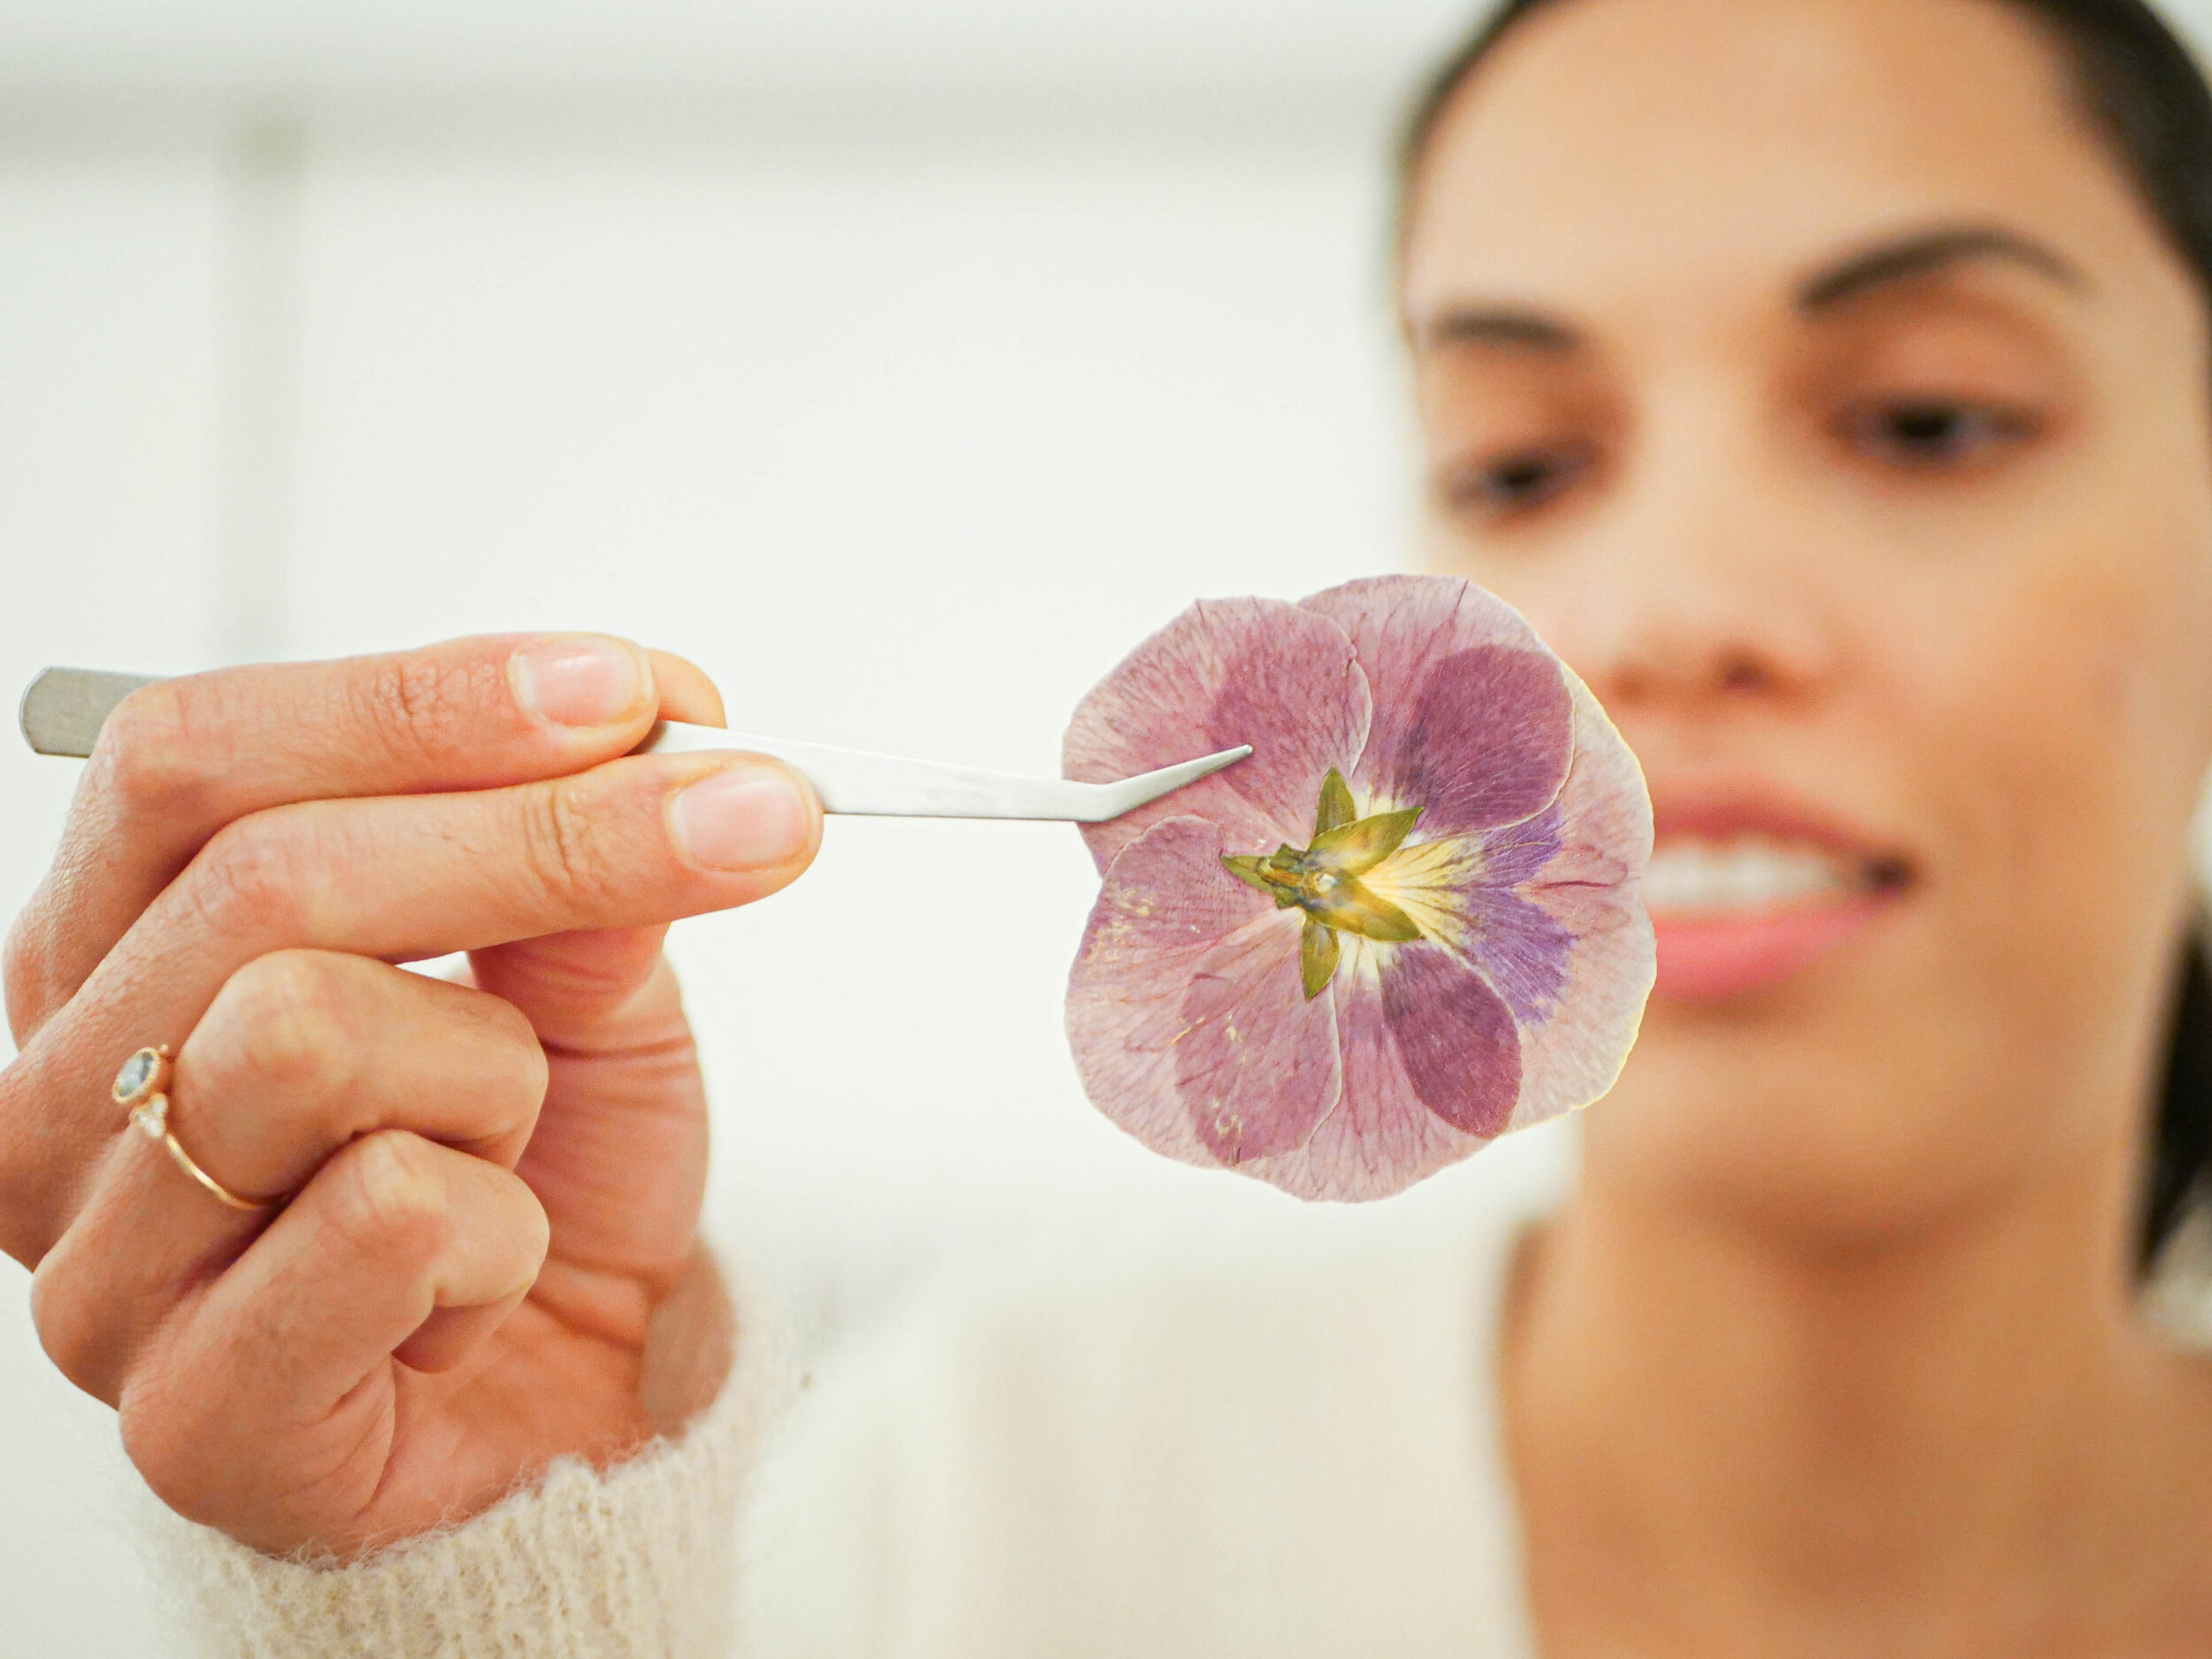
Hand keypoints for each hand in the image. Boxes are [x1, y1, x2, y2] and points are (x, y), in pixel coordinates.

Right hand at [1, 635, 819, 1554]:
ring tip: (517, 1146)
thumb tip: (646, 750)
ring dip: (498, 1073)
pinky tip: (495, 1272)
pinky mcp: (193, 1413)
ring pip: (308, 1031)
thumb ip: (578, 883)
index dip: (419, 701)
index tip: (633, 689)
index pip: (194, 759)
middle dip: (543, 833)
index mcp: (121, 952)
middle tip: (750, 816)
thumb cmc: (537, 1194)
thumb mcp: (584, 999)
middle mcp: (71, 1093)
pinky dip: (506, 1227)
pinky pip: (384, 1217)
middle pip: (264, 877)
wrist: (564, 1418)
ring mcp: (105, 1263)